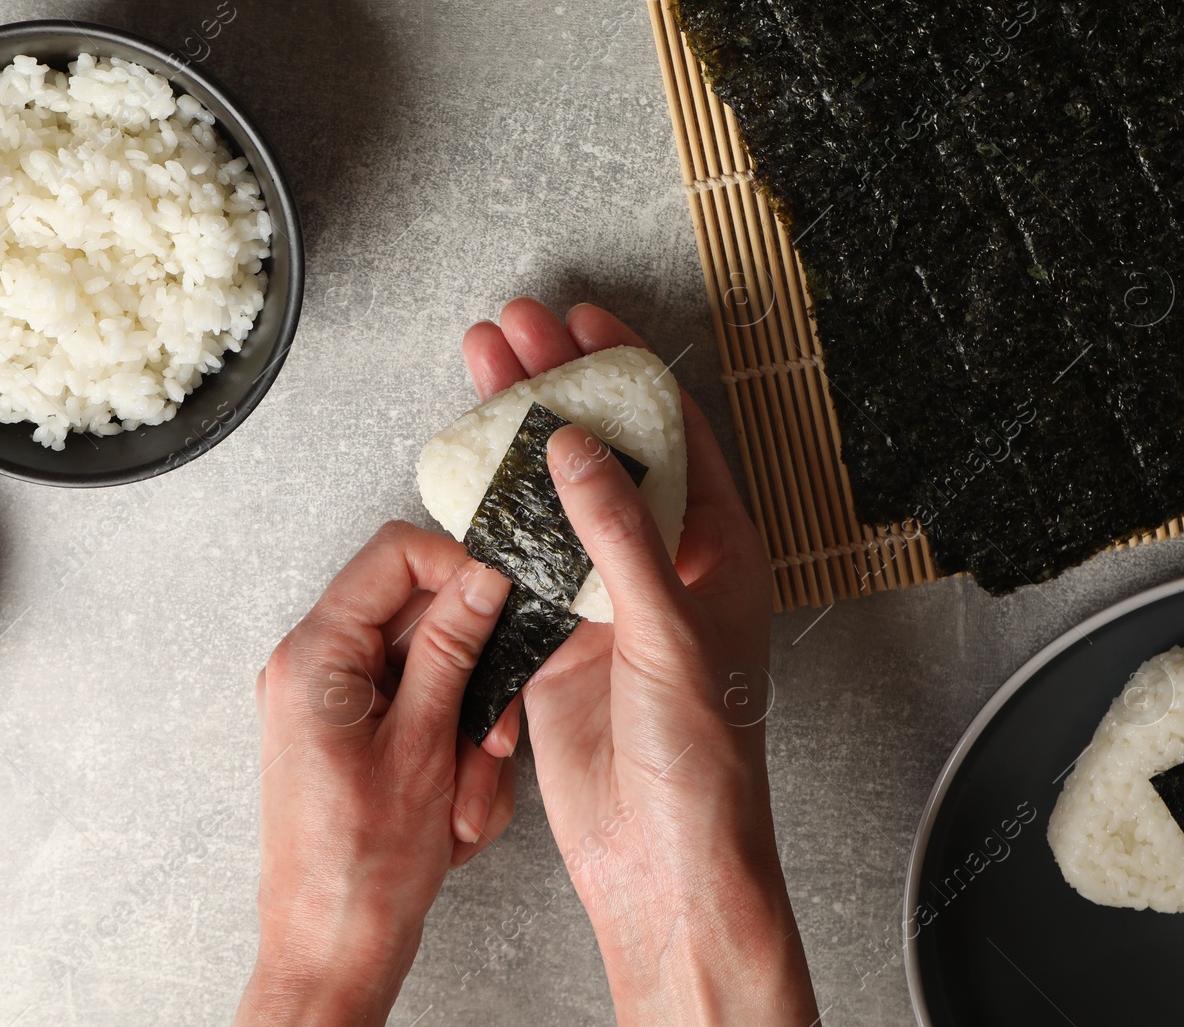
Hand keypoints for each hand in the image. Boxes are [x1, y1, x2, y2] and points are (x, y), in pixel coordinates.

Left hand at [236, 523, 516, 1025]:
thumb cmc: (362, 869)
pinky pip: (417, 713)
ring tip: (466, 795)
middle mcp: (312, 670)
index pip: (392, 556)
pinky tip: (452, 809)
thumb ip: (452, 647)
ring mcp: (330, 704)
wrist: (332, 951)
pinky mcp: (350, 736)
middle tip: (491, 734)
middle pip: (416, 618)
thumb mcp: (425, 744)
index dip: (457, 567)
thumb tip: (482, 577)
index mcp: (313, 657)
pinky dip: (448, 752)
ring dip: (464, 728)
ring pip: (427, 672)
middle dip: (469, 674)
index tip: (503, 598)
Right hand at [464, 299, 817, 1024]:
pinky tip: (464, 476)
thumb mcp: (669, 634)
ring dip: (517, 443)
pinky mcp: (559, 642)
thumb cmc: (703, 762)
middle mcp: (664, 567)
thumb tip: (576, 447)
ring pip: (556, 500)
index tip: (583, 320)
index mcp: (718, 554)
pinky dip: (492, 517)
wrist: (662, 863)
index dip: (627, 371)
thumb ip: (620, 537)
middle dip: (558, 388)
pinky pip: (523, 563)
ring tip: (478, 376)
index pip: (672, 435)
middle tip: (511, 330)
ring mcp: (607, 602)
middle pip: (604, 453)